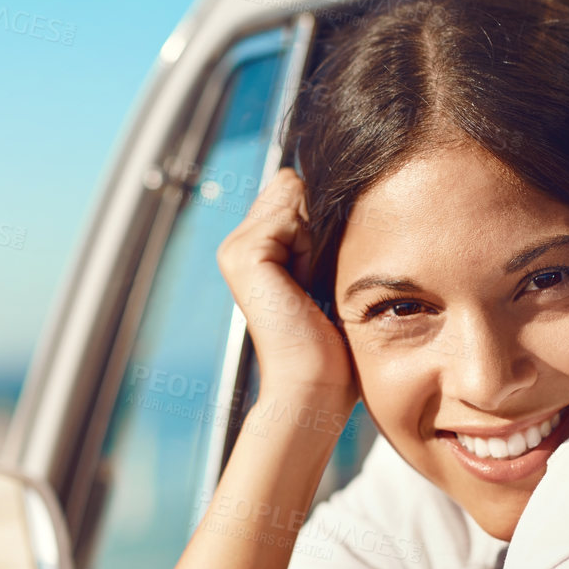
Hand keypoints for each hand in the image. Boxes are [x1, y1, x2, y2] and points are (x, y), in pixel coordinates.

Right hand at [216, 168, 358, 408]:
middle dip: (322, 222)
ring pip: (295, 197)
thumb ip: (320, 228)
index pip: (296, 192)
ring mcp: (237, 247)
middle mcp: (240, 244)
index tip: (327, 269)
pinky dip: (310, 243)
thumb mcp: (329, 271)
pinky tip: (304, 283)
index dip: (324, 219)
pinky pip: (290, 214)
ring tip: (312, 284)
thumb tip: (314, 184)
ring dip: (319, 234)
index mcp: (257, 248)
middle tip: (319, 281)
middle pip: (296, 188)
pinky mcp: (243, 254)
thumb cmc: (332, 342)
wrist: (314, 385)